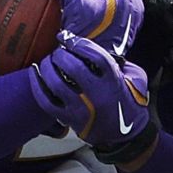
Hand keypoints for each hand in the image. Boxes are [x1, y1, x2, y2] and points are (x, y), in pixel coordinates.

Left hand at [26, 31, 153, 151]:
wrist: (126, 136)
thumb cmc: (130, 102)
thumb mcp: (136, 78)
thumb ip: (122, 61)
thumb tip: (97, 48)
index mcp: (114, 82)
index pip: (95, 55)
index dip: (78, 43)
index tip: (66, 36)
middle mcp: (97, 96)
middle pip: (73, 67)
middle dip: (61, 54)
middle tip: (58, 51)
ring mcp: (81, 109)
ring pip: (56, 84)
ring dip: (48, 67)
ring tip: (47, 61)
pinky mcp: (69, 119)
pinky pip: (46, 101)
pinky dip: (37, 85)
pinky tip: (35, 73)